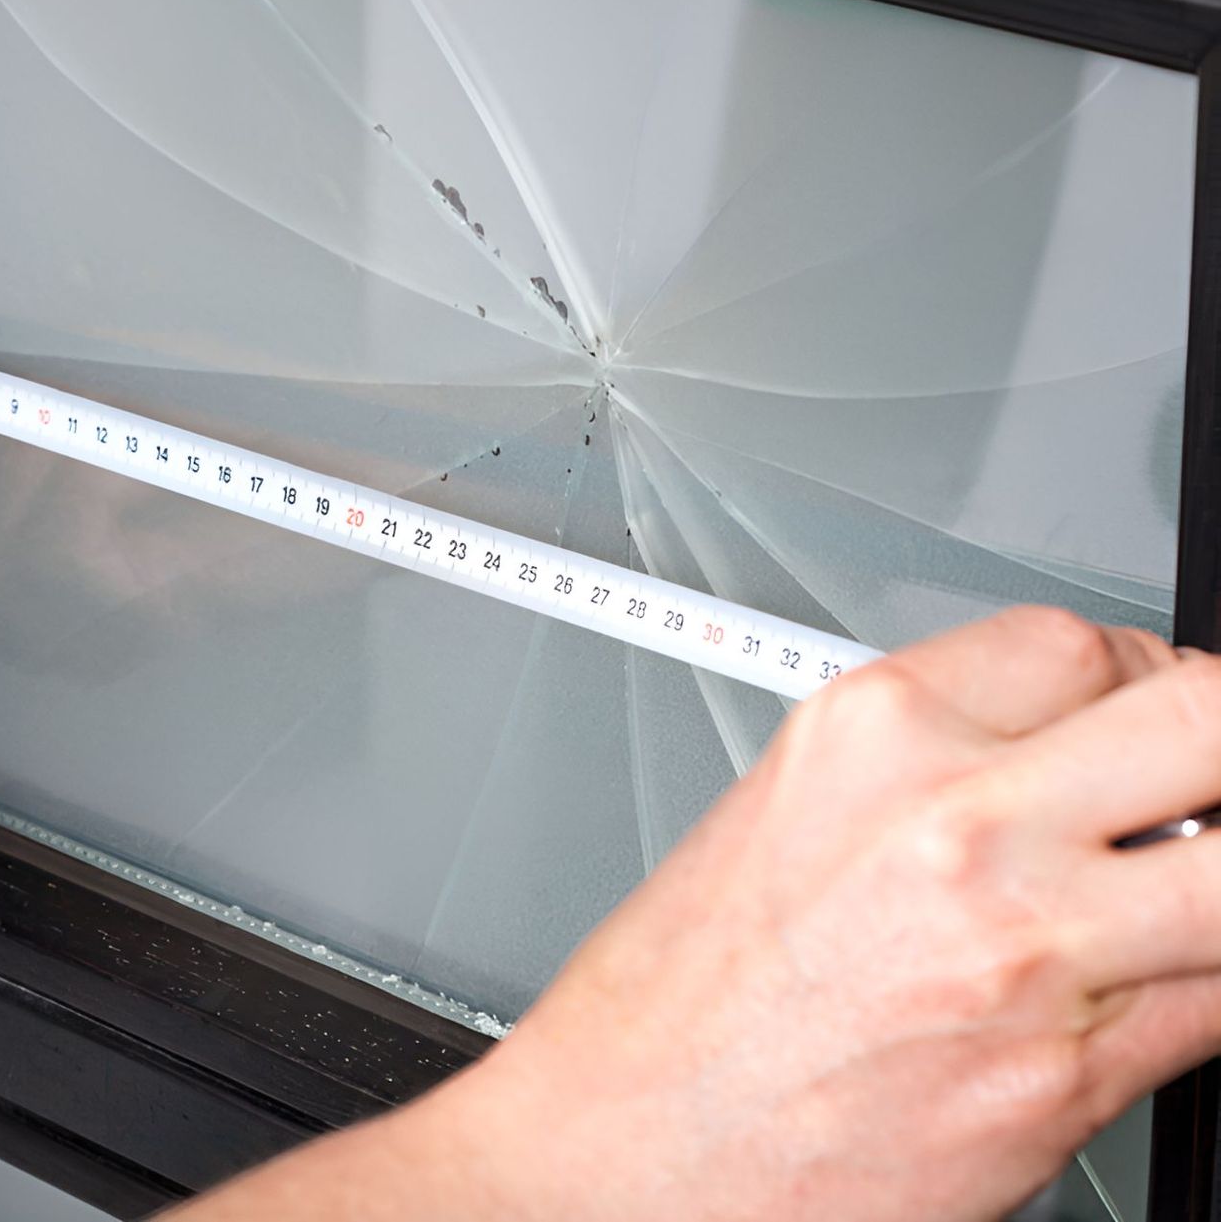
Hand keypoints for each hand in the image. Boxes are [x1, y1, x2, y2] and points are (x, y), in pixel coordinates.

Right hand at [180, 608, 1220, 1220]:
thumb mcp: (782, 815)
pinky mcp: (1069, 1074)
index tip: (1149, 712)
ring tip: (1178, 897)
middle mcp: (954, 820)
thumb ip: (930, 766)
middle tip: (1207, 789)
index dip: (1139, 677)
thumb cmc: (677, 1004)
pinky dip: (1208, 986)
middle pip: (1205, 718)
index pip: (1079, 643)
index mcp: (868, 733)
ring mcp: (1026, 946)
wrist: (626, 1147)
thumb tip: (1057, 759)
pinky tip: (1152, 988)